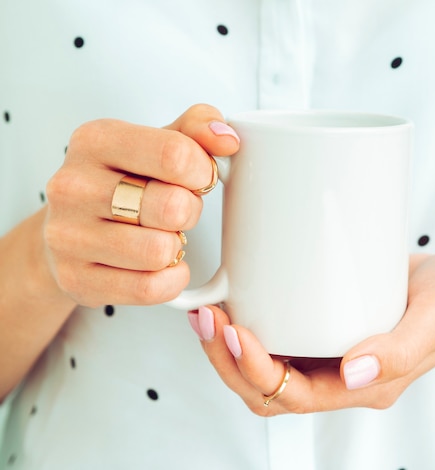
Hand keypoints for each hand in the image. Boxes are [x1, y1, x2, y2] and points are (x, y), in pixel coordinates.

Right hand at [44, 104, 239, 306]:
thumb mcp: (156, 142)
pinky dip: (170, 280)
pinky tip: (162, 267)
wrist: (70, 230)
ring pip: (160, 251)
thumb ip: (197, 128)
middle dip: (190, 211)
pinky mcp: (76, 278)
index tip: (198, 177)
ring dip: (176, 247)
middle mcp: (73, 186)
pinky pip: (149, 288)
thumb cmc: (122, 183)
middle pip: (173, 206)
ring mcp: (68, 236)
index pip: (175, 154)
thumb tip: (227, 138)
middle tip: (178, 211)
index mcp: (95, 140)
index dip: (203, 172)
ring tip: (161, 235)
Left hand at [192, 253, 434, 415]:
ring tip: (210, 311)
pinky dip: (249, 326)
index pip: (293, 396)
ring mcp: (329, 354)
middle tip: (208, 318)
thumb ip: (400, 350)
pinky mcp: (324, 328)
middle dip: (228, 360)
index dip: (254, 371)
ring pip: (265, 367)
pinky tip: (236, 297)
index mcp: (362, 387)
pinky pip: (279, 339)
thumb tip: (351, 374)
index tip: (233, 332)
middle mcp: (338, 377)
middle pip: (267, 389)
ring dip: (229, 346)